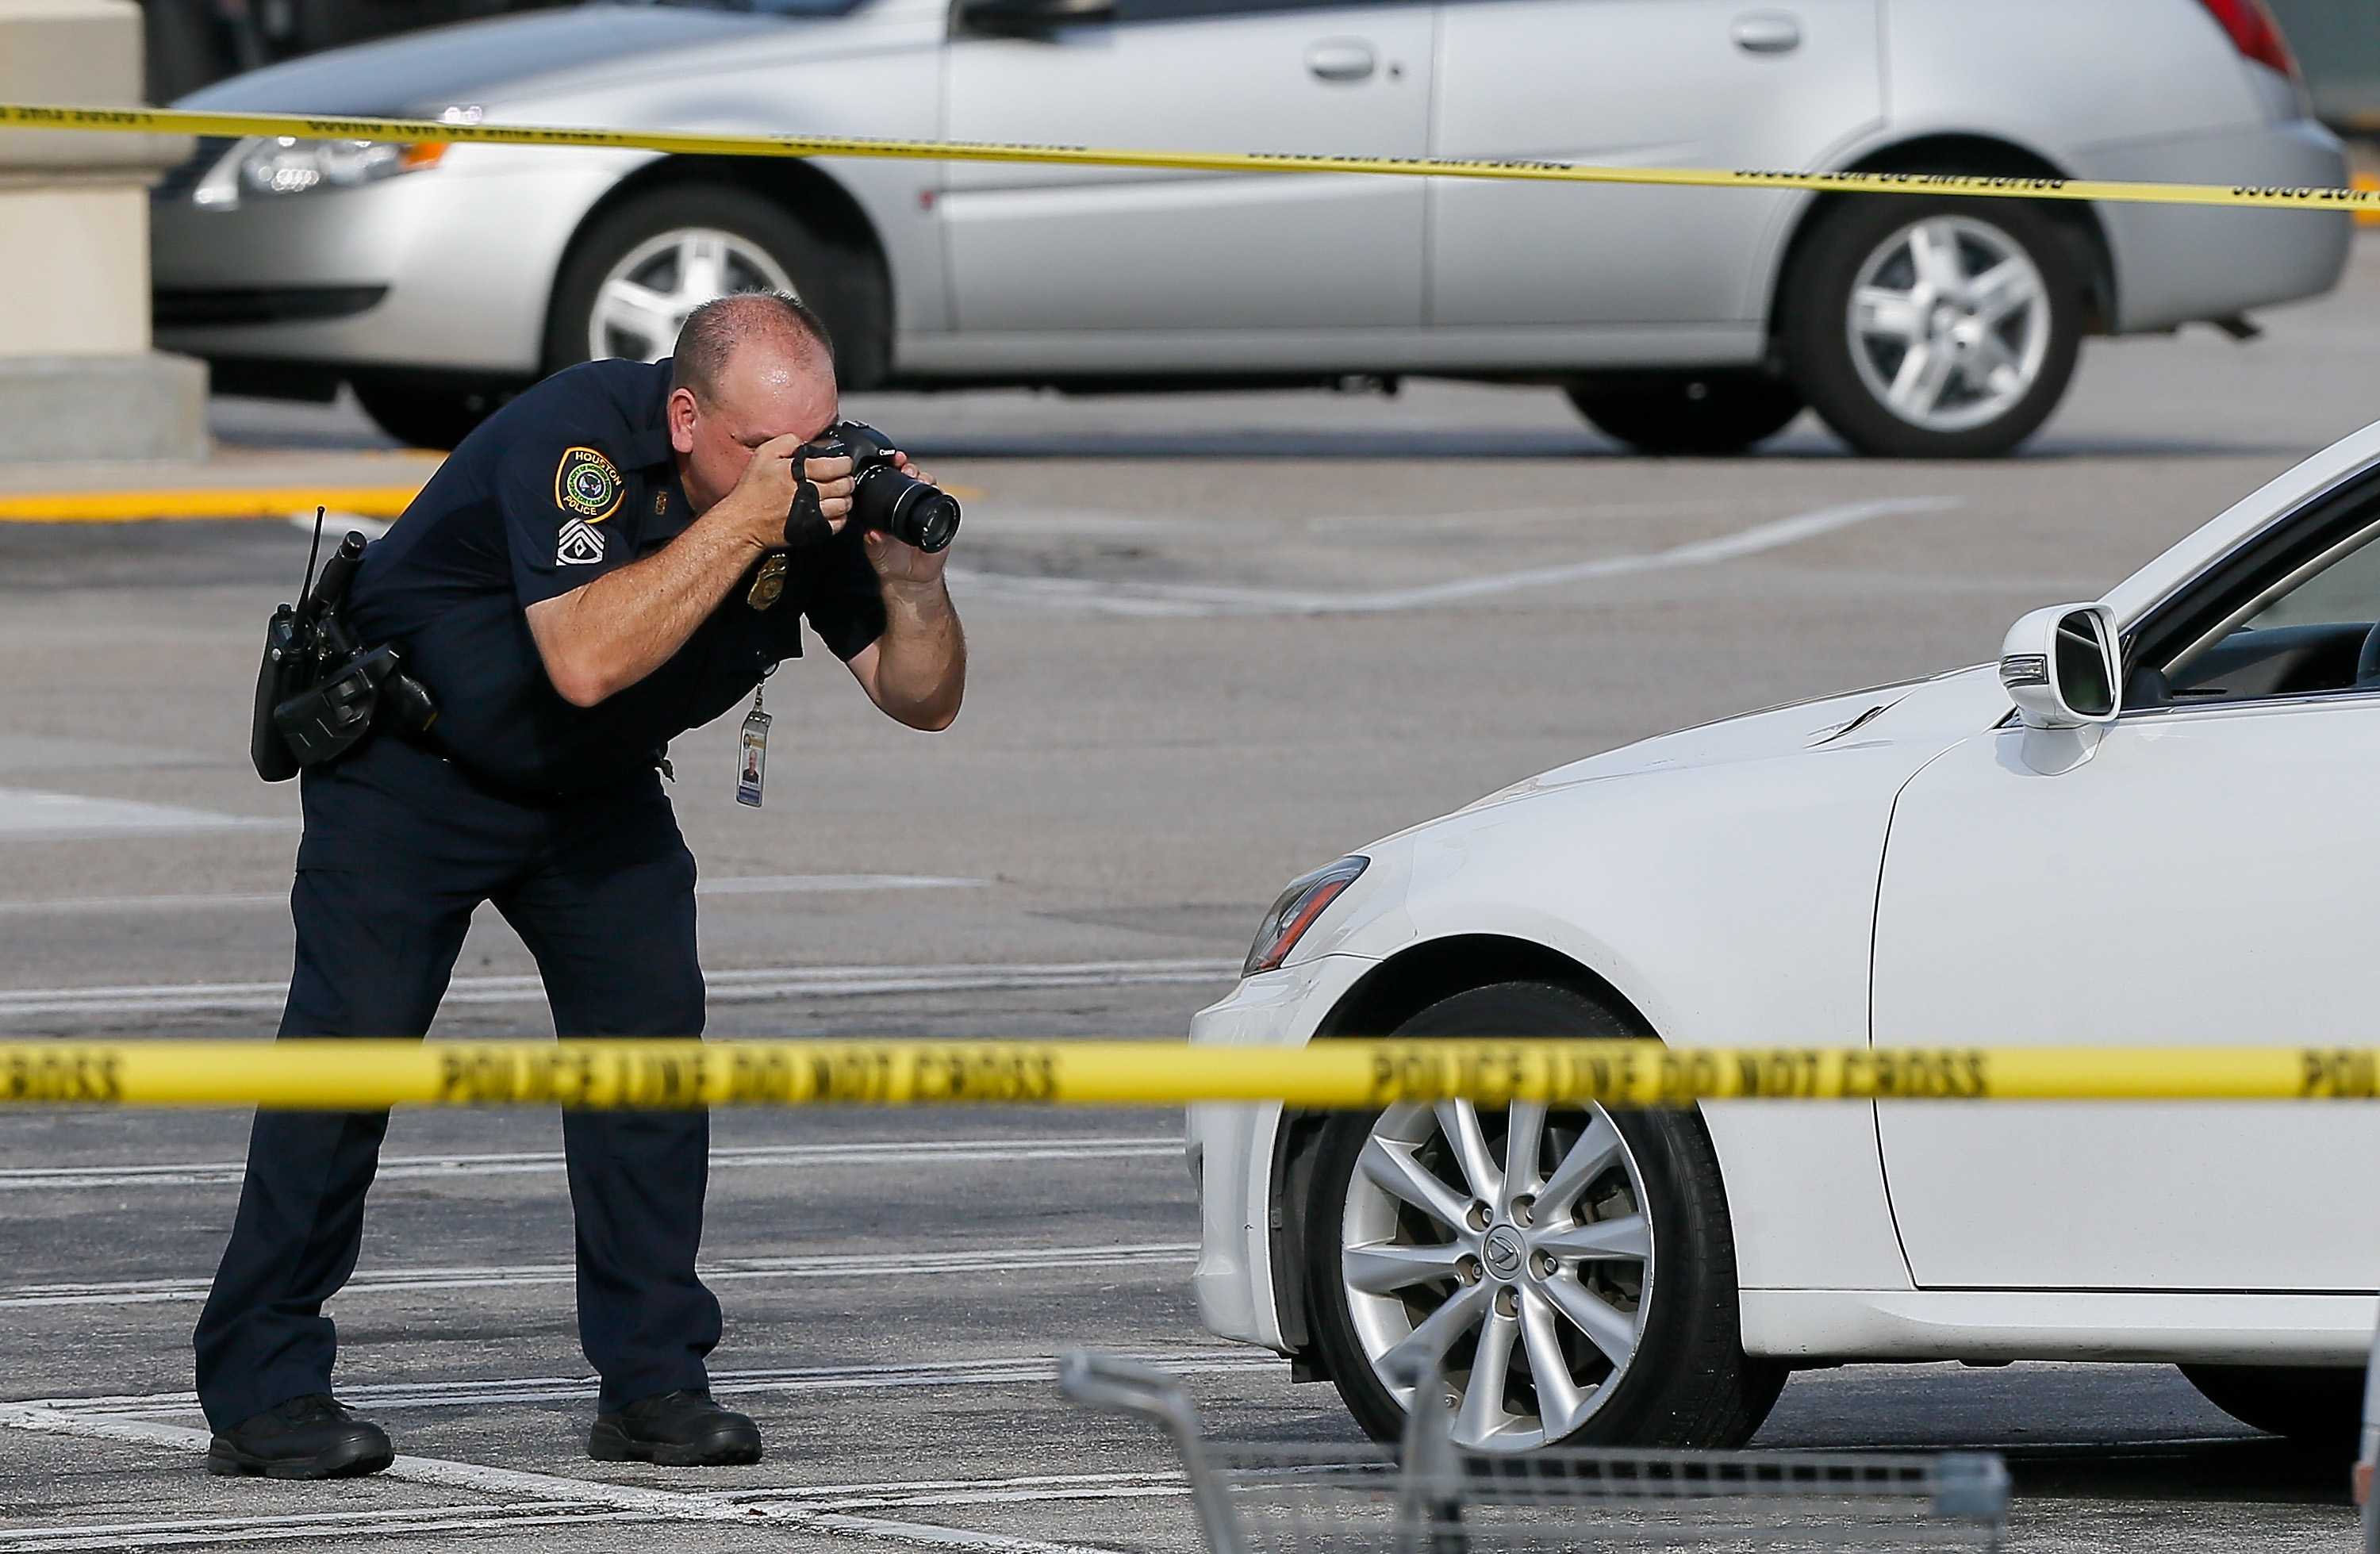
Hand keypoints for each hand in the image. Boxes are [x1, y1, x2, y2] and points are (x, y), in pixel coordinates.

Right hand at [713, 434, 854, 551]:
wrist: (744, 522)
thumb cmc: (752, 490)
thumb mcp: (763, 455)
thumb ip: (787, 442)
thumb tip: (807, 442)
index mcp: (799, 473)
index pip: (836, 466)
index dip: (845, 463)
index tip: (844, 462)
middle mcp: (809, 493)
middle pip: (844, 485)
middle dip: (847, 479)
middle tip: (843, 477)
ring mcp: (812, 514)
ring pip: (844, 505)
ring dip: (846, 497)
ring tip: (839, 493)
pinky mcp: (813, 530)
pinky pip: (838, 523)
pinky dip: (841, 516)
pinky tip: (833, 509)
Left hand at [861, 452, 950, 590]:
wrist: (910, 578)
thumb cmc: (889, 561)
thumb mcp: (876, 550)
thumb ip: (874, 542)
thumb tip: (872, 533)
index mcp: (887, 507)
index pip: (890, 482)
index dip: (892, 470)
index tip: (891, 463)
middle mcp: (906, 505)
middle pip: (911, 478)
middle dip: (910, 469)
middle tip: (907, 469)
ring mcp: (923, 510)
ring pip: (928, 486)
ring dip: (926, 478)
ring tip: (921, 478)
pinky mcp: (939, 519)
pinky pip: (942, 503)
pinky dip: (940, 495)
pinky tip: (936, 491)